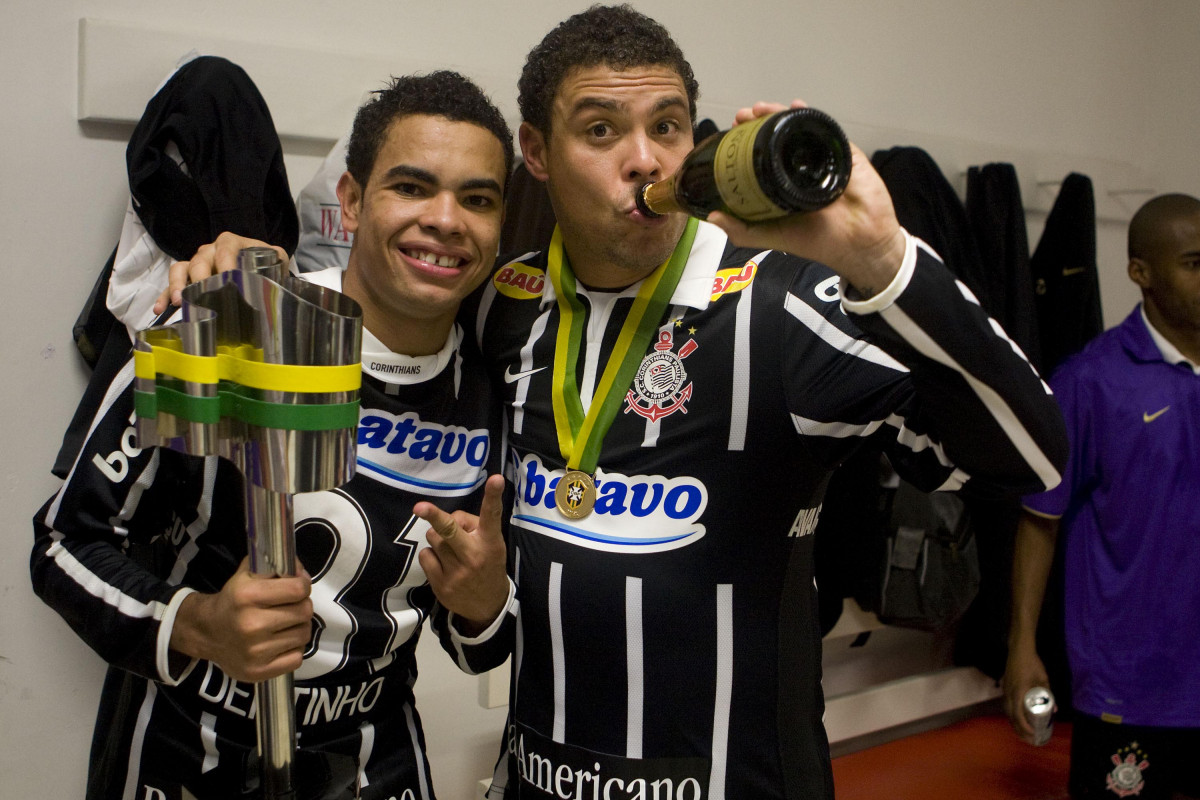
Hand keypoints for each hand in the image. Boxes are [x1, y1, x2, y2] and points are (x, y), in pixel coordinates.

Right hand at [153, 232, 286, 314]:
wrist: (259, 270)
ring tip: (178, 301)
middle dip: (199, 277)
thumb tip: (276, 272)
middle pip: (200, 260)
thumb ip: (276, 261)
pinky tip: (160, 309)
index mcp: (231, 243)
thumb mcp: (275, 260)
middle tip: (201, 294)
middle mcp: (211, 250)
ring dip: (177, 285)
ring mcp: (197, 263)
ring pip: (181, 268)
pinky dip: (165, 295)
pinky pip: (173, 284)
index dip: (225, 263)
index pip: (226, 249)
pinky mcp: (188, 278)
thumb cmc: (266, 265)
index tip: (228, 278)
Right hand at [170, 556, 312, 682]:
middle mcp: (251, 624)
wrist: (207, 633)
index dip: (303, 585)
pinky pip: (297, 658)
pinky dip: (293, 649)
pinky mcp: (259, 671)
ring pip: (304, 634)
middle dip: (302, 606)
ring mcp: (255, 651)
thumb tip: (302, 571)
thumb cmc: (233, 601)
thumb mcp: (247, 575)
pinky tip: (281, 642)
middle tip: (292, 606)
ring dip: (299, 627)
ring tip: (285, 624)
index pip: (298, 589)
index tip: (298, 587)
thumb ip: (275, 566)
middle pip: (304, 612)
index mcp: (247, 596)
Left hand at [415, 474, 508, 635]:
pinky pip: (425, 556)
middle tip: (419, 507)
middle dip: (434, 516)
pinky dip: (431, 555)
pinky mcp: (441, 585)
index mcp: (490, 542)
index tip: (496, 479)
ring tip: (451, 549)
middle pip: (450, 530)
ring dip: (438, 538)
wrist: (488, 606)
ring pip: (433, 539)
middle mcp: (473, 556)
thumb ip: (472, 526)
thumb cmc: (487, 564)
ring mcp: (456, 573)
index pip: (492, 515)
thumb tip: (444, 518)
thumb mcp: (491, 544)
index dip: (493, 496)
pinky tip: (443, 564)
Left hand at [706, 100, 905, 298]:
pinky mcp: (843, 153)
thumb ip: (742, 230)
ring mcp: (821, 158)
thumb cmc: (818, 241)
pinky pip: (825, 129)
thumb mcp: (771, 237)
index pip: (761, 154)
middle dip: (758, 122)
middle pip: (776, 136)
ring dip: (778, 113)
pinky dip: (809, 115)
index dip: (746, 141)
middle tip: (742, 116)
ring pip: (797, 128)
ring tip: (761, 108)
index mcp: (781, 183)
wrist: (857, 245)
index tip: (731, 130)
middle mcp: (799, 167)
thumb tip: (712, 217)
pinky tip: (795, 106)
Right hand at [1001, 646, 1052, 744]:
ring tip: (1022, 732)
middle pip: (1011, 716)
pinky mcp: (1005, 688)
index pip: (1018, 714)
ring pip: (1007, 711)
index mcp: (1018, 693)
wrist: (1019, 650)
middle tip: (1028, 739)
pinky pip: (1007, 705)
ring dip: (1014, 723)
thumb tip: (1055, 710)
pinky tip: (1017, 717)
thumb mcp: (1044, 679)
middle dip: (1018, 729)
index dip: (1024, 726)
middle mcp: (1009, 694)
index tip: (1032, 734)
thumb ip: (1048, 695)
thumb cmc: (1032, 664)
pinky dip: (1012, 715)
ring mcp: (1006, 690)